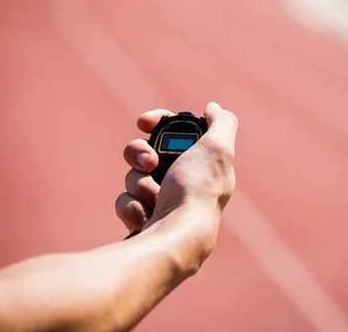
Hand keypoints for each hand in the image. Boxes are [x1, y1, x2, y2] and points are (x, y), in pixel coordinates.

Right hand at [116, 102, 237, 236]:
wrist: (176, 238)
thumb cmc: (197, 191)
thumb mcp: (218, 148)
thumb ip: (222, 123)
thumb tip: (213, 108)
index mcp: (201, 164)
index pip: (174, 133)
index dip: (156, 122)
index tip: (143, 122)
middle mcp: (183, 182)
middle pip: (146, 152)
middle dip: (140, 154)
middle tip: (149, 163)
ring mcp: (161, 202)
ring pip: (133, 176)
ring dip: (139, 183)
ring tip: (154, 198)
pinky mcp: (143, 220)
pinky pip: (125, 201)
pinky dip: (133, 206)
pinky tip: (147, 216)